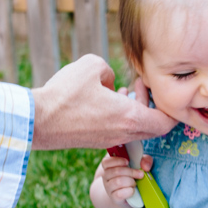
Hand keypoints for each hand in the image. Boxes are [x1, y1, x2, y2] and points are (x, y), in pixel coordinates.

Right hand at [31, 55, 176, 149]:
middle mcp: (123, 133)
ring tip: (121, 90)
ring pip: (135, 129)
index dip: (170, 107)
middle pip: (153, 127)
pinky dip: (120, 116)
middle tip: (139, 86)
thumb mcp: (91, 66)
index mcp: (130, 118)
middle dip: (152, 106)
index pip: (166, 122)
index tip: (157, 89)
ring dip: (134, 110)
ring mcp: (109, 140)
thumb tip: (109, 82)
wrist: (37, 122)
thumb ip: (109, 69)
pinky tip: (104, 99)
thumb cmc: (64, 94)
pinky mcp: (95, 141)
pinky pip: (119, 130)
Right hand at [98, 153, 152, 203]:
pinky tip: (132, 190)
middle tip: (140, 174)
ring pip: (118, 182)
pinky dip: (129, 191)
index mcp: (109, 167)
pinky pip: (119, 194)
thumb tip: (145, 166)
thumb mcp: (139, 165)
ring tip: (135, 183)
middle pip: (115, 171)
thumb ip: (145, 160)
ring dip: (130, 182)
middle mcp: (106, 177)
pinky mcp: (114, 198)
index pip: (106, 162)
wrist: (128, 195)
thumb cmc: (133, 177)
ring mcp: (109, 188)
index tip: (128, 162)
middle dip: (131, 172)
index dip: (117, 161)